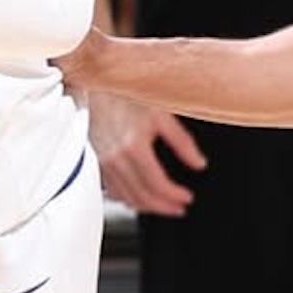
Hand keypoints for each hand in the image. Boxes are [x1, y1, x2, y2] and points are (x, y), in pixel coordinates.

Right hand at [86, 84, 206, 215]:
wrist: (94, 83)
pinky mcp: (96, 159)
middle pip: (141, 196)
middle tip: (178, 208)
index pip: (157, 184)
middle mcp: (115, 158)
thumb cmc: (126, 92)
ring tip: (161, 206)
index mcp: (134, 146)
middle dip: (163, 207)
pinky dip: (125, 198)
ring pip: (124, 196)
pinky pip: (111, 188)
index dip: (174, 196)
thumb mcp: (160, 113)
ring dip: (145, 206)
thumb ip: (182, 141)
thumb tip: (199, 163)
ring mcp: (102, 160)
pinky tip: (135, 196)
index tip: (187, 198)